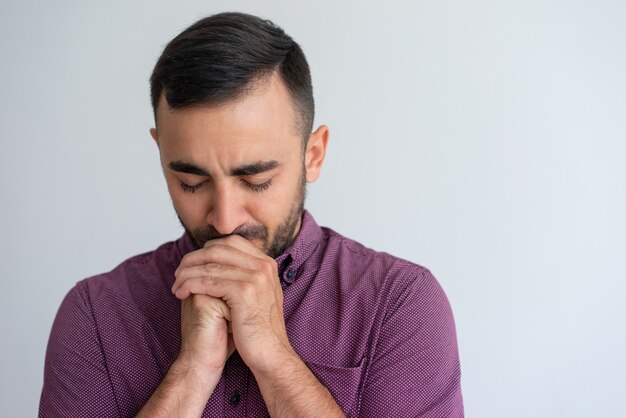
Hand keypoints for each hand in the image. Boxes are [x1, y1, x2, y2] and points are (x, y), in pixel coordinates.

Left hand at [172, 235, 291, 372]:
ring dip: (187, 273)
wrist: (271, 354)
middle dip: (193, 259)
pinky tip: (180, 293)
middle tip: (179, 272)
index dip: (208, 249)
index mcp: (267, 263)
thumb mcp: (258, 294)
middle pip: (218, 249)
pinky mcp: (244, 291)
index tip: (193, 263)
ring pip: (209, 265)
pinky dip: (189, 285)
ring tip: (176, 284)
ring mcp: (256, 277)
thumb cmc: (258, 328)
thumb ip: (245, 275)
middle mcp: (263, 265)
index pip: (231, 242)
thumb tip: (221, 263)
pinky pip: (207, 281)